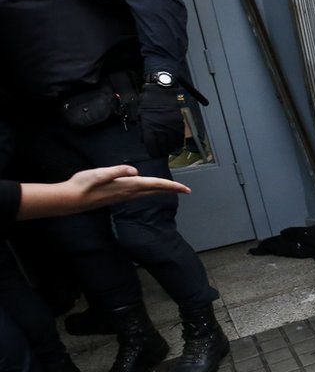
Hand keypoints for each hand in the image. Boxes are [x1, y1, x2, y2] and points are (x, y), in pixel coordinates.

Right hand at [67, 166, 190, 209]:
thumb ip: (117, 171)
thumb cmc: (82, 185)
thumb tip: (134, 171)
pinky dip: (150, 191)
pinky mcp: (117, 197)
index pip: (154, 184)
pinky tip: (150, 190)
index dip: (171, 186)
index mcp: (127, 185)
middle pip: (155, 190)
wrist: (70, 200)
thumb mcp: (99, 174)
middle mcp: (128, 193)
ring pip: (148, 192)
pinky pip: (140, 194)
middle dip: (172, 189)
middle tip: (187, 190)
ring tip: (173, 189)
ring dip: (162, 190)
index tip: (185, 189)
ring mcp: (123, 196)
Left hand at [139, 83, 184, 158]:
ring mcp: (170, 126)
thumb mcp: (142, 116)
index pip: (152, 145)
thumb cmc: (149, 102)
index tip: (154, 154)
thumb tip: (145, 140)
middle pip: (162, 146)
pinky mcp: (179, 123)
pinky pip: (179, 136)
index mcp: (149, 128)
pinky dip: (179, 141)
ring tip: (170, 150)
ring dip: (171, 148)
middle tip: (162, 153)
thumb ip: (143, 129)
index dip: (153, 152)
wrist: (161, 92)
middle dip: (162, 151)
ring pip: (172, 142)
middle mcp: (160, 129)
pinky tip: (177, 144)